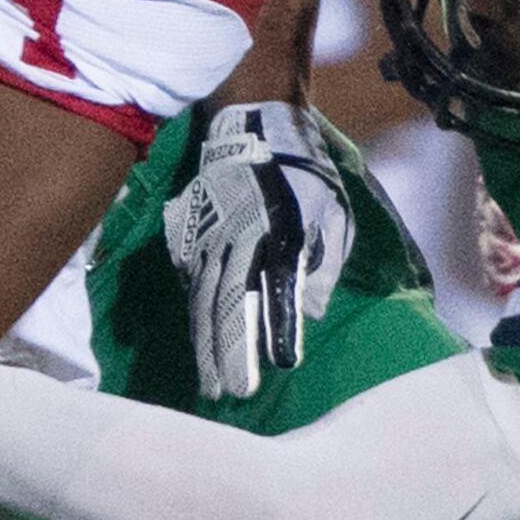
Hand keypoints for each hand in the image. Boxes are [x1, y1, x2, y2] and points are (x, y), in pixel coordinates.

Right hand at [162, 100, 353, 400]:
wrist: (252, 124)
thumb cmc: (301, 172)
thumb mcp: (329, 211)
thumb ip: (323, 261)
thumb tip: (310, 308)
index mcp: (278, 239)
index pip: (276, 295)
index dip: (276, 332)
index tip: (281, 366)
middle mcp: (239, 245)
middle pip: (229, 308)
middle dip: (230, 355)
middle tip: (230, 394)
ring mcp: (209, 241)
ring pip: (203, 302)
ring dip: (205, 346)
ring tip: (209, 383)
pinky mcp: (192, 236)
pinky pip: (189, 282)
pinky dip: (191, 316)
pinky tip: (195, 343)